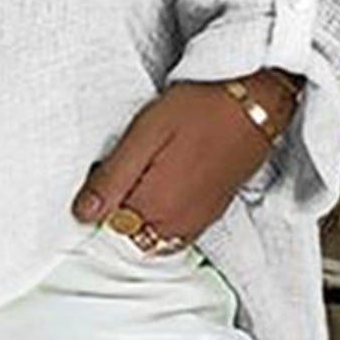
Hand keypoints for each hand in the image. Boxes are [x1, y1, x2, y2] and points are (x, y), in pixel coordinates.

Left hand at [69, 71, 298, 245]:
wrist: (256, 105)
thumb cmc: (199, 110)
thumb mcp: (145, 133)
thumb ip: (113, 178)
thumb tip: (83, 213)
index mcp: (155, 207)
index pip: (107, 230)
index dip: (97, 204)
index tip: (99, 178)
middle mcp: (176, 226)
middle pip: (128, 234)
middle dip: (116, 209)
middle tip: (121, 168)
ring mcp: (195, 223)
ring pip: (150, 234)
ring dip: (138, 211)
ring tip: (143, 170)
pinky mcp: (208, 215)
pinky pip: (172, 229)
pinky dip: (159, 212)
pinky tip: (162, 179)